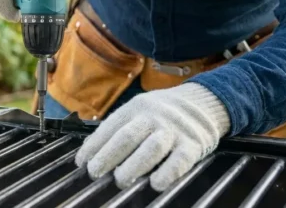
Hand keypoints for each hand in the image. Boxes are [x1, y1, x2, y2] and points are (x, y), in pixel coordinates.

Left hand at [75, 82, 230, 191]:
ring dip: (133, 166)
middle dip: (108, 156)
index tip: (82, 163)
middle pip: (127, 136)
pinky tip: (156, 184)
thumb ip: (119, 128)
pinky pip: (179, 160)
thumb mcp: (140, 110)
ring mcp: (174, 130)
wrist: (204, 101)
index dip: (94, 146)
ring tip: (120, 180)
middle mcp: (153, 117)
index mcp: (136, 108)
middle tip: (95, 172)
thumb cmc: (163, 113)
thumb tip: (91, 153)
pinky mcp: (193, 144)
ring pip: (151, 148)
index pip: (111, 127)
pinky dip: (167, 173)